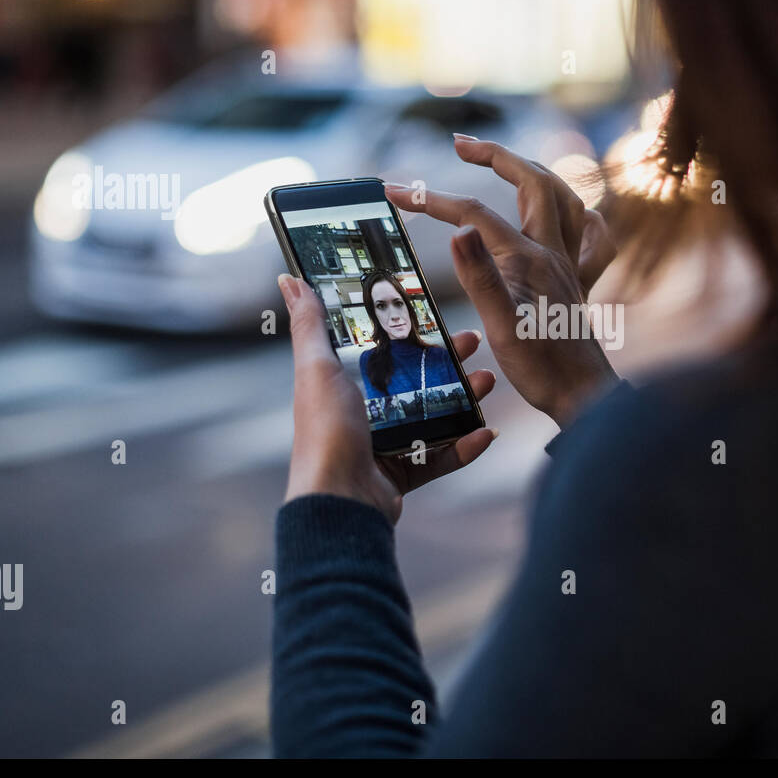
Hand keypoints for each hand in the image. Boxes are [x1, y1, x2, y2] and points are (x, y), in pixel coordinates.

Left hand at [278, 273, 498, 522]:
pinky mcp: (404, 471)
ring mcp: (386, 442)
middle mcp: (366, 411)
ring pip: (435, 414)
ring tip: (489, 382)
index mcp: (345, 383)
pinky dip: (465, 446)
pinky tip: (487, 433)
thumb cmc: (324, 431)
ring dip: (465, 399)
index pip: (383, 348)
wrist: (339, 498)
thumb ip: (309, 325)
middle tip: (475, 344)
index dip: (411, 329)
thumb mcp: (316, 369)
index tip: (438, 313)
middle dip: (449, 360)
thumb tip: (289, 278)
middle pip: (416, 378)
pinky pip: (441, 456)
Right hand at [385, 136, 618, 428]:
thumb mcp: (501, 325)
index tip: (396, 192)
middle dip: (495, 155)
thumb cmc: (541, 368)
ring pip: (564, 199)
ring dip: (535, 172)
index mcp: (528, 259)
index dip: (433, 200)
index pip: (475, 214)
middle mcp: (553, 253)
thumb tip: (459, 228)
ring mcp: (568, 266)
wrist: (583, 397)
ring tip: (508, 163)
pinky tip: (574, 216)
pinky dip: (580, 217)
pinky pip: (589, 238)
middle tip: (460, 143)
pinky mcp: (576, 284)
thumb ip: (479, 275)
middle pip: (532, 182)